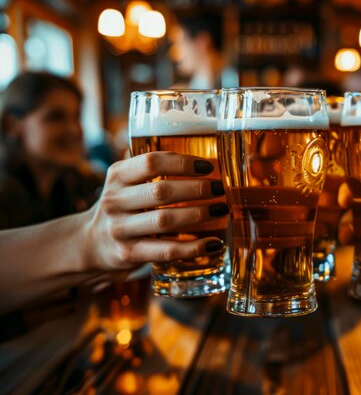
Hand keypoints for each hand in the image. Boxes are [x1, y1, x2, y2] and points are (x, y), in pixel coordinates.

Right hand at [81, 152, 225, 270]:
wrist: (91, 243)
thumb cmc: (124, 206)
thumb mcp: (127, 181)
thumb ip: (153, 169)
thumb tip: (206, 155)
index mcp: (118, 175)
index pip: (151, 162)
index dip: (183, 162)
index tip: (208, 166)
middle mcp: (115, 201)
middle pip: (161, 192)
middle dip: (197, 189)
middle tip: (221, 188)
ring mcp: (120, 229)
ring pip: (164, 221)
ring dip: (199, 215)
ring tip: (221, 210)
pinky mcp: (128, 254)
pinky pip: (166, 250)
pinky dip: (193, 248)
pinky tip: (214, 242)